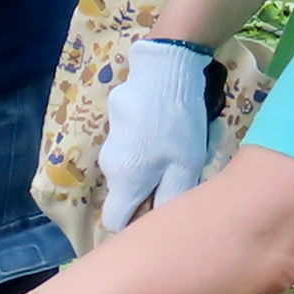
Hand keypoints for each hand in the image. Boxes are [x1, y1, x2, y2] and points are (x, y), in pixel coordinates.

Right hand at [98, 38, 215, 231]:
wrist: (163, 69)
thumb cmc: (177, 124)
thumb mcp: (185, 167)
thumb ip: (170, 200)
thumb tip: (159, 224)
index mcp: (124, 182)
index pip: (115, 222)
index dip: (135, 224)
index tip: (157, 214)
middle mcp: (108, 167)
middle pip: (125, 194)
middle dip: (147, 194)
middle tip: (177, 179)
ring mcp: (109, 142)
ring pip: (128, 169)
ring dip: (147, 168)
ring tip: (174, 151)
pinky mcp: (114, 121)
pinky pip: (129, 146)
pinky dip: (143, 146)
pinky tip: (164, 129)